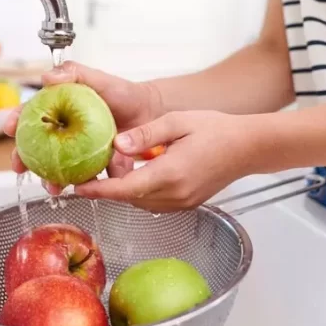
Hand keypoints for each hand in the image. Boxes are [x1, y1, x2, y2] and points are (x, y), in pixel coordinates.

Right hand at [3, 61, 163, 193]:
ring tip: (52, 186)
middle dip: (24, 159)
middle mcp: (65, 131)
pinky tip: (82, 190)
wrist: (150, 112)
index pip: (32, 114)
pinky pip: (86, 177)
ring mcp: (78, 150)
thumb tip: (47, 77)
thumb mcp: (99, 79)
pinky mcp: (95, 165)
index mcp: (59, 109)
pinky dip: (83, 186)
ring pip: (57, 167)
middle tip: (18, 167)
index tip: (9, 128)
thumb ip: (74, 73)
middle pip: (37, 146)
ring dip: (50, 179)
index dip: (16, 121)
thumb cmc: (123, 93)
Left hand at [73, 110, 261, 212]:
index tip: (78, 187)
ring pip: (140, 202)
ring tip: (119, 165)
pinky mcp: (186, 204)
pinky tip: (140, 172)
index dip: (99, 190)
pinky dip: (140, 191)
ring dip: (125, 188)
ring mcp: (182, 203)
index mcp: (171, 173)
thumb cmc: (216, 130)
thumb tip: (117, 143)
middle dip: (110, 184)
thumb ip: (145, 134)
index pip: (125, 189)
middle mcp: (175, 194)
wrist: (247, 147)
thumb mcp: (177, 122)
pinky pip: (153, 202)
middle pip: (129, 197)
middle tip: (99, 163)